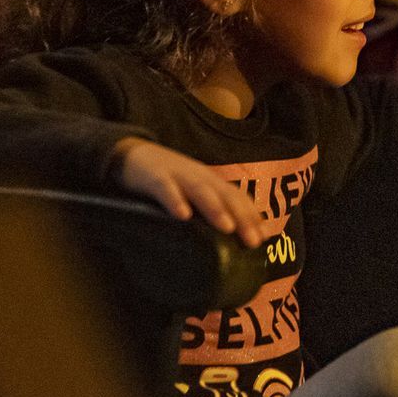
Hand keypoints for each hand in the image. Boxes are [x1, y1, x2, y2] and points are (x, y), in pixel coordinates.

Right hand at [114, 137, 263, 246]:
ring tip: (227, 227)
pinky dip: (175, 200)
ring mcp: (178, 175)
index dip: (252, 215)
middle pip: (225, 195)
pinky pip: (166, 188)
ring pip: (200, 190)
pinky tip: (182, 215)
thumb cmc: (168, 181)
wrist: (132, 155)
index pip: (237, 197)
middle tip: (254, 241)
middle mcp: (199, 177)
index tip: (265, 237)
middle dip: (242, 217)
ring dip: (215, 208)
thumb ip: (210, 210)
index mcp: (211, 182)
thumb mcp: (192, 193)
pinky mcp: (154, 177)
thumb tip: (230, 238)